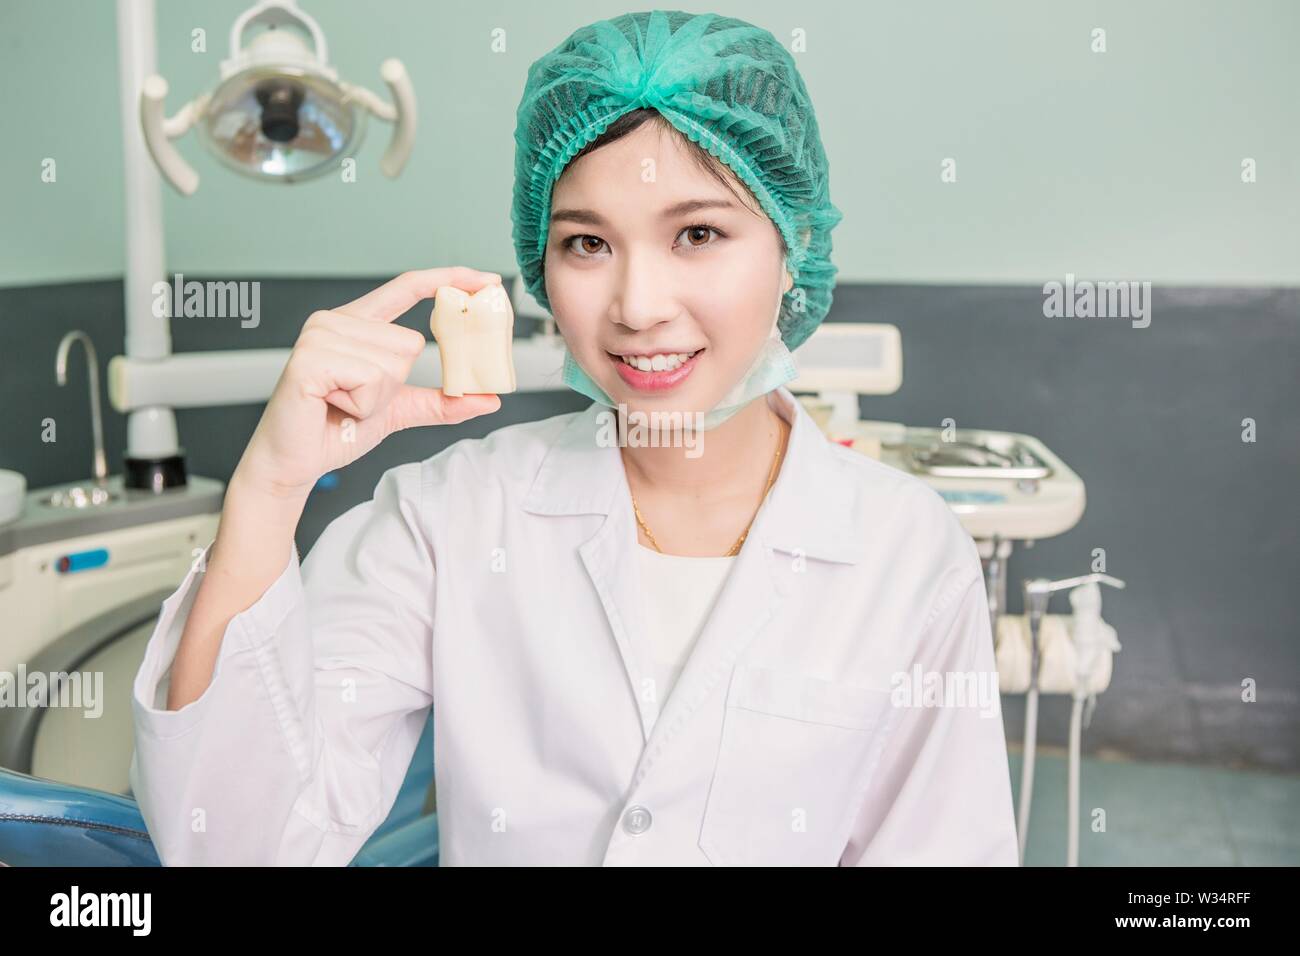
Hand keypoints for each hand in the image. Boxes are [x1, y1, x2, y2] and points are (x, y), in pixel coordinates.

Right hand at [233, 267, 503, 498]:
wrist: (295, 462)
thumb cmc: (336, 430)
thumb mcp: (399, 410)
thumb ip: (441, 401)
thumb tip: (489, 399)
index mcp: (357, 322)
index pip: (408, 286)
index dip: (449, 279)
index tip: (488, 281)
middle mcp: (336, 320)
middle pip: (410, 341)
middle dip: (394, 385)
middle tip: (357, 400)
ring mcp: (320, 335)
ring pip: (393, 363)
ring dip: (376, 398)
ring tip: (342, 403)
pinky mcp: (311, 358)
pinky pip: (370, 378)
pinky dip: (361, 404)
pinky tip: (333, 405)